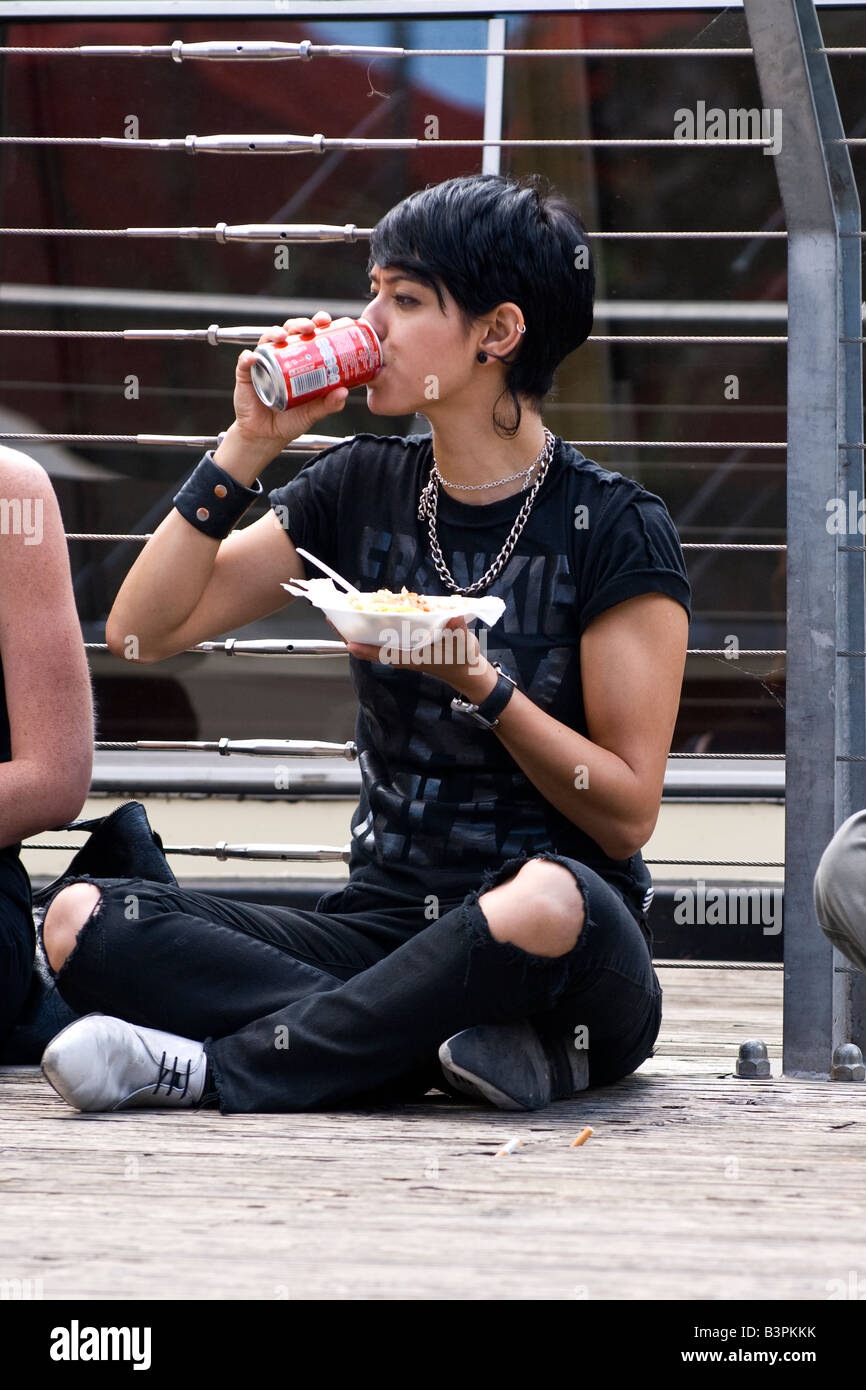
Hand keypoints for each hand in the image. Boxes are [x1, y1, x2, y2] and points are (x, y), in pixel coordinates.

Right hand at [232, 309, 348, 451]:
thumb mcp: (312, 413)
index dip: (316, 324)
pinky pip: (245, 362)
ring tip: (282, 337)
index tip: (326, 321)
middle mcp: (281, 358)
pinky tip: (253, 358)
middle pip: (289, 332)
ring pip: (267, 341)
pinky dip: (247, 358)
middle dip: (299, 324)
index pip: (308, 336)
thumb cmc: (290, 421)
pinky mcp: (246, 375)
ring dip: (274, 334)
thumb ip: (328, 404)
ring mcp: (263, 364)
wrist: (266, 437)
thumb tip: (343, 392)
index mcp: (299, 361)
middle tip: (309, 328)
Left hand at [328, 615, 492, 695]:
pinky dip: (373, 625)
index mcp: (410, 657)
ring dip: (359, 628)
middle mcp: (401, 654)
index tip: (346, 640)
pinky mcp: (404, 644)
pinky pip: (382, 636)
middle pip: (369, 646)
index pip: (380, 654)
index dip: (362, 648)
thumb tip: (454, 617)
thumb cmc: (461, 658)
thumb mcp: (462, 643)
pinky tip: (369, 611)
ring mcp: (401, 650)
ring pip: (373, 641)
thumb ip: (457, 629)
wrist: (466, 670)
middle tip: (334, 616)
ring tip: (344, 611)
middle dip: (351, 633)